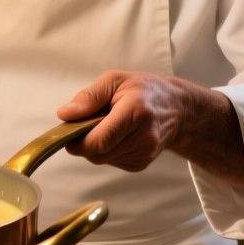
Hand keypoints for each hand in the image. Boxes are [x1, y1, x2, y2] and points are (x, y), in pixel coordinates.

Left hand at [57, 71, 243, 187]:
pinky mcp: (142, 164)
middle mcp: (144, 136)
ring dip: (95, 146)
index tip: (67, 133)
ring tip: (106, 126)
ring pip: (102, 159)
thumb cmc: (145, 90)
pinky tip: (117, 135)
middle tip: (84, 125)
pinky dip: (107, 150)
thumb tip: (65, 114)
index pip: (101, 140)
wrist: (178, 109)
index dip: (78, 142)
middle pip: (99, 153)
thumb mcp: (116, 80)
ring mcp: (145, 153)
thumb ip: (89, 97)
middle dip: (83, 142)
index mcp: (136, 111)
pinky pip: (111, 161)